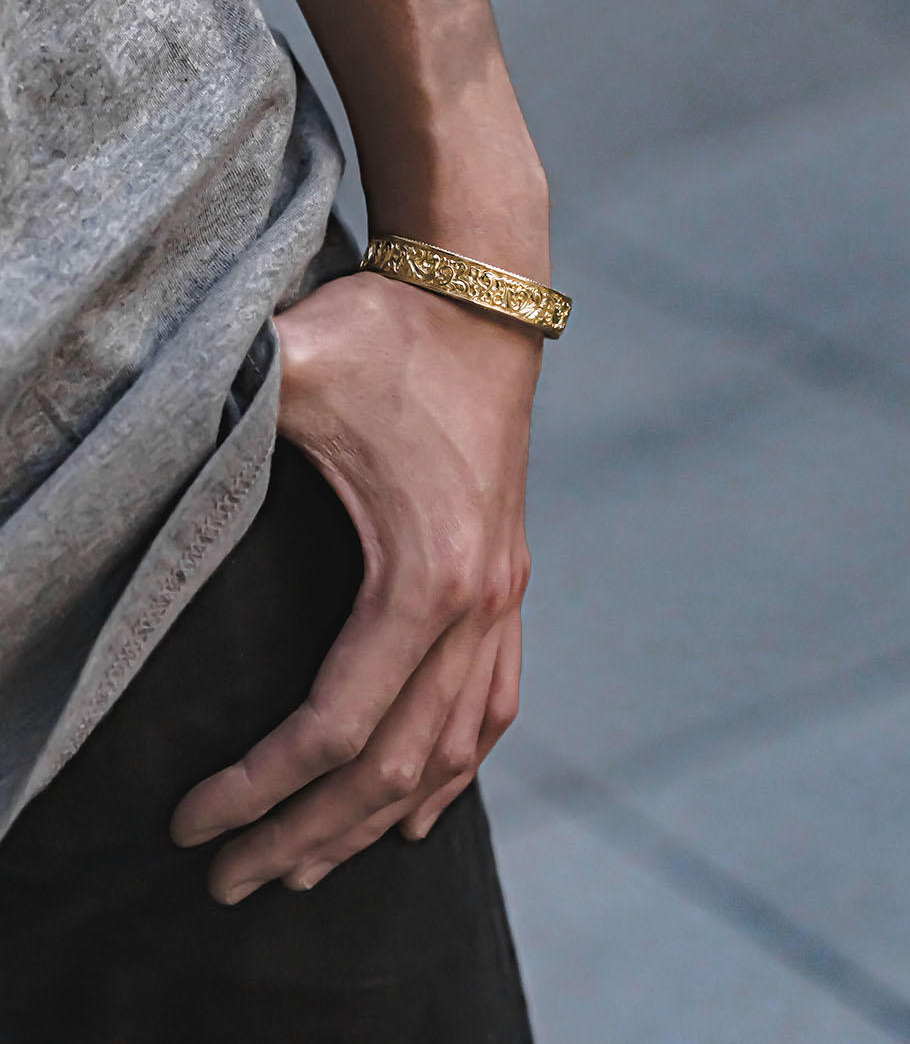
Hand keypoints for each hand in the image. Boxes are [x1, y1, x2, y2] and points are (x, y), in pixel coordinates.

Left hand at [169, 270, 539, 902]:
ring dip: (376, 823)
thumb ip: (217, 399)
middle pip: (393, 767)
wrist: (479, 300)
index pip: (337, 727)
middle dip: (305, 837)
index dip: (258, 790)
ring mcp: (501, 599)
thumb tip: (127, 424)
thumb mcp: (292, 365)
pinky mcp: (507, 584)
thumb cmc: (385, 334)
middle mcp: (475, 605)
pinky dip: (456, 774)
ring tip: (305, 869)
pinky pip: (493, 708)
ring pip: (450, 754)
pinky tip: (418, 812)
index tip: (190, 824)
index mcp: (423, 576)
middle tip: (227, 885)